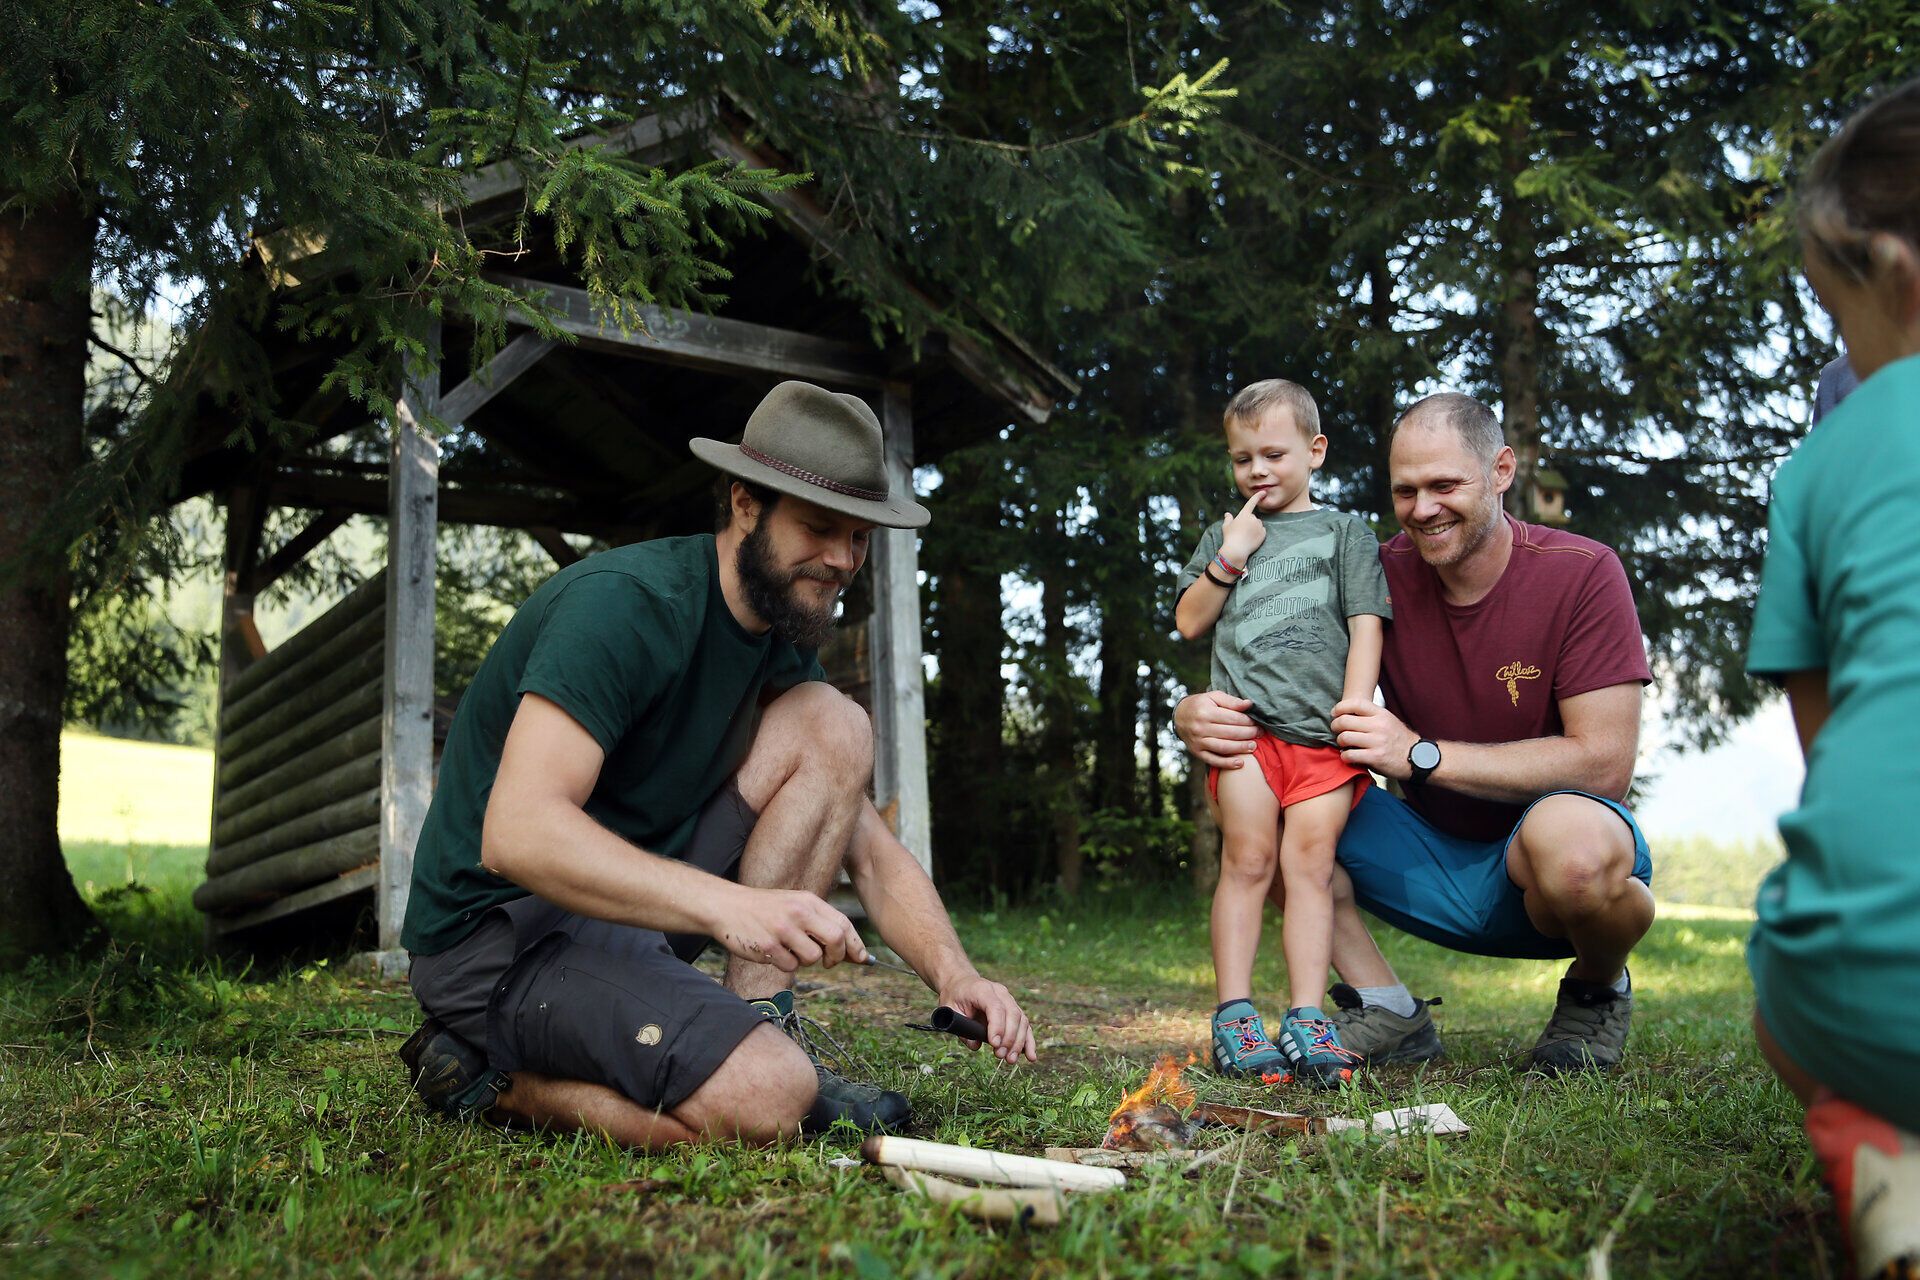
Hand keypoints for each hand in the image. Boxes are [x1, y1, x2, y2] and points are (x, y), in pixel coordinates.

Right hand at [714, 885, 865, 971]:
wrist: (727, 906)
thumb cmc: (766, 909)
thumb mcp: (795, 905)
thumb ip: (820, 923)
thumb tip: (851, 951)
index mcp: (808, 901)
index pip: (843, 923)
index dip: (856, 943)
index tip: (862, 958)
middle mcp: (798, 913)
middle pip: (836, 940)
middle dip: (837, 956)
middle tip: (829, 961)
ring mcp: (783, 929)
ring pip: (812, 958)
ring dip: (805, 961)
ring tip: (790, 949)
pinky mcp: (768, 946)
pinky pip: (789, 967)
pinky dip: (785, 964)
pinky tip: (773, 951)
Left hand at [938, 972, 1037, 1063]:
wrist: (961, 982)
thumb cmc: (954, 996)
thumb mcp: (949, 1010)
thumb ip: (961, 1028)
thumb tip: (975, 1046)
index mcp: (982, 989)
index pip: (995, 1007)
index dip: (998, 1026)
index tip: (994, 1045)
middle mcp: (1000, 992)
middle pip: (1012, 1014)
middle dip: (1009, 1038)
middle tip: (1000, 1055)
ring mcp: (1009, 999)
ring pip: (1021, 1020)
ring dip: (1019, 1042)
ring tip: (1010, 1060)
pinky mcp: (1014, 1009)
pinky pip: (1025, 1025)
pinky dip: (1028, 1041)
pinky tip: (1030, 1056)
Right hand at [1174, 690, 1259, 768]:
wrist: (1179, 716)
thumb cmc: (1200, 705)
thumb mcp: (1213, 697)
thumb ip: (1231, 701)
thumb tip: (1249, 705)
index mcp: (1205, 712)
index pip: (1232, 718)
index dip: (1247, 721)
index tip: (1256, 722)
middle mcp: (1200, 727)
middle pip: (1230, 733)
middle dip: (1248, 733)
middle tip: (1260, 733)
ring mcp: (1198, 741)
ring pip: (1223, 747)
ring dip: (1241, 748)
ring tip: (1253, 746)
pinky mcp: (1196, 752)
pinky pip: (1213, 760)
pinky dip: (1227, 764)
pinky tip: (1240, 763)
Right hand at [1218, 493, 1266, 566]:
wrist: (1237, 550)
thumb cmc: (1229, 537)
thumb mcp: (1226, 527)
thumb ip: (1228, 519)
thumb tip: (1227, 514)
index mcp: (1244, 514)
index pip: (1252, 502)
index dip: (1258, 496)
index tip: (1263, 492)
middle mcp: (1253, 518)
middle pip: (1253, 517)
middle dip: (1249, 522)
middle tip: (1241, 531)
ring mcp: (1259, 526)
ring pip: (1258, 524)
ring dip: (1254, 528)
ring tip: (1246, 536)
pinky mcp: (1263, 534)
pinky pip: (1262, 531)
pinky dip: (1258, 534)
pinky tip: (1251, 539)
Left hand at [1331, 698, 1418, 779]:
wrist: (1418, 758)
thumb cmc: (1399, 739)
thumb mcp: (1388, 721)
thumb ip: (1371, 716)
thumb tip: (1346, 713)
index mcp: (1381, 714)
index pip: (1355, 703)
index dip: (1340, 707)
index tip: (1334, 713)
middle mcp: (1379, 726)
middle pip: (1345, 721)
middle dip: (1335, 726)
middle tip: (1336, 731)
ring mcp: (1377, 742)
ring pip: (1345, 738)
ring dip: (1340, 742)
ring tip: (1344, 745)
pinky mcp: (1376, 758)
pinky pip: (1350, 755)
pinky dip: (1345, 756)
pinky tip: (1348, 756)